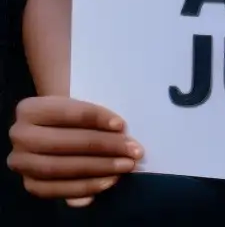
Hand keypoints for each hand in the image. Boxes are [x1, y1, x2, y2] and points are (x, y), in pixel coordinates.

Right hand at [7, 96, 142, 202]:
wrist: (51, 129)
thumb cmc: (74, 114)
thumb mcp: (79, 106)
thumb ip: (94, 116)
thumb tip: (118, 128)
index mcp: (30, 109)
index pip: (67, 111)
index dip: (95, 117)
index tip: (122, 125)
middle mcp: (19, 135)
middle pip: (63, 142)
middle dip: (102, 146)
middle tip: (133, 149)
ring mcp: (20, 162)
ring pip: (59, 168)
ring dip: (97, 168)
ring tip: (126, 165)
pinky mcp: (29, 184)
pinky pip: (56, 190)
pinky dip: (84, 187)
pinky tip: (109, 181)